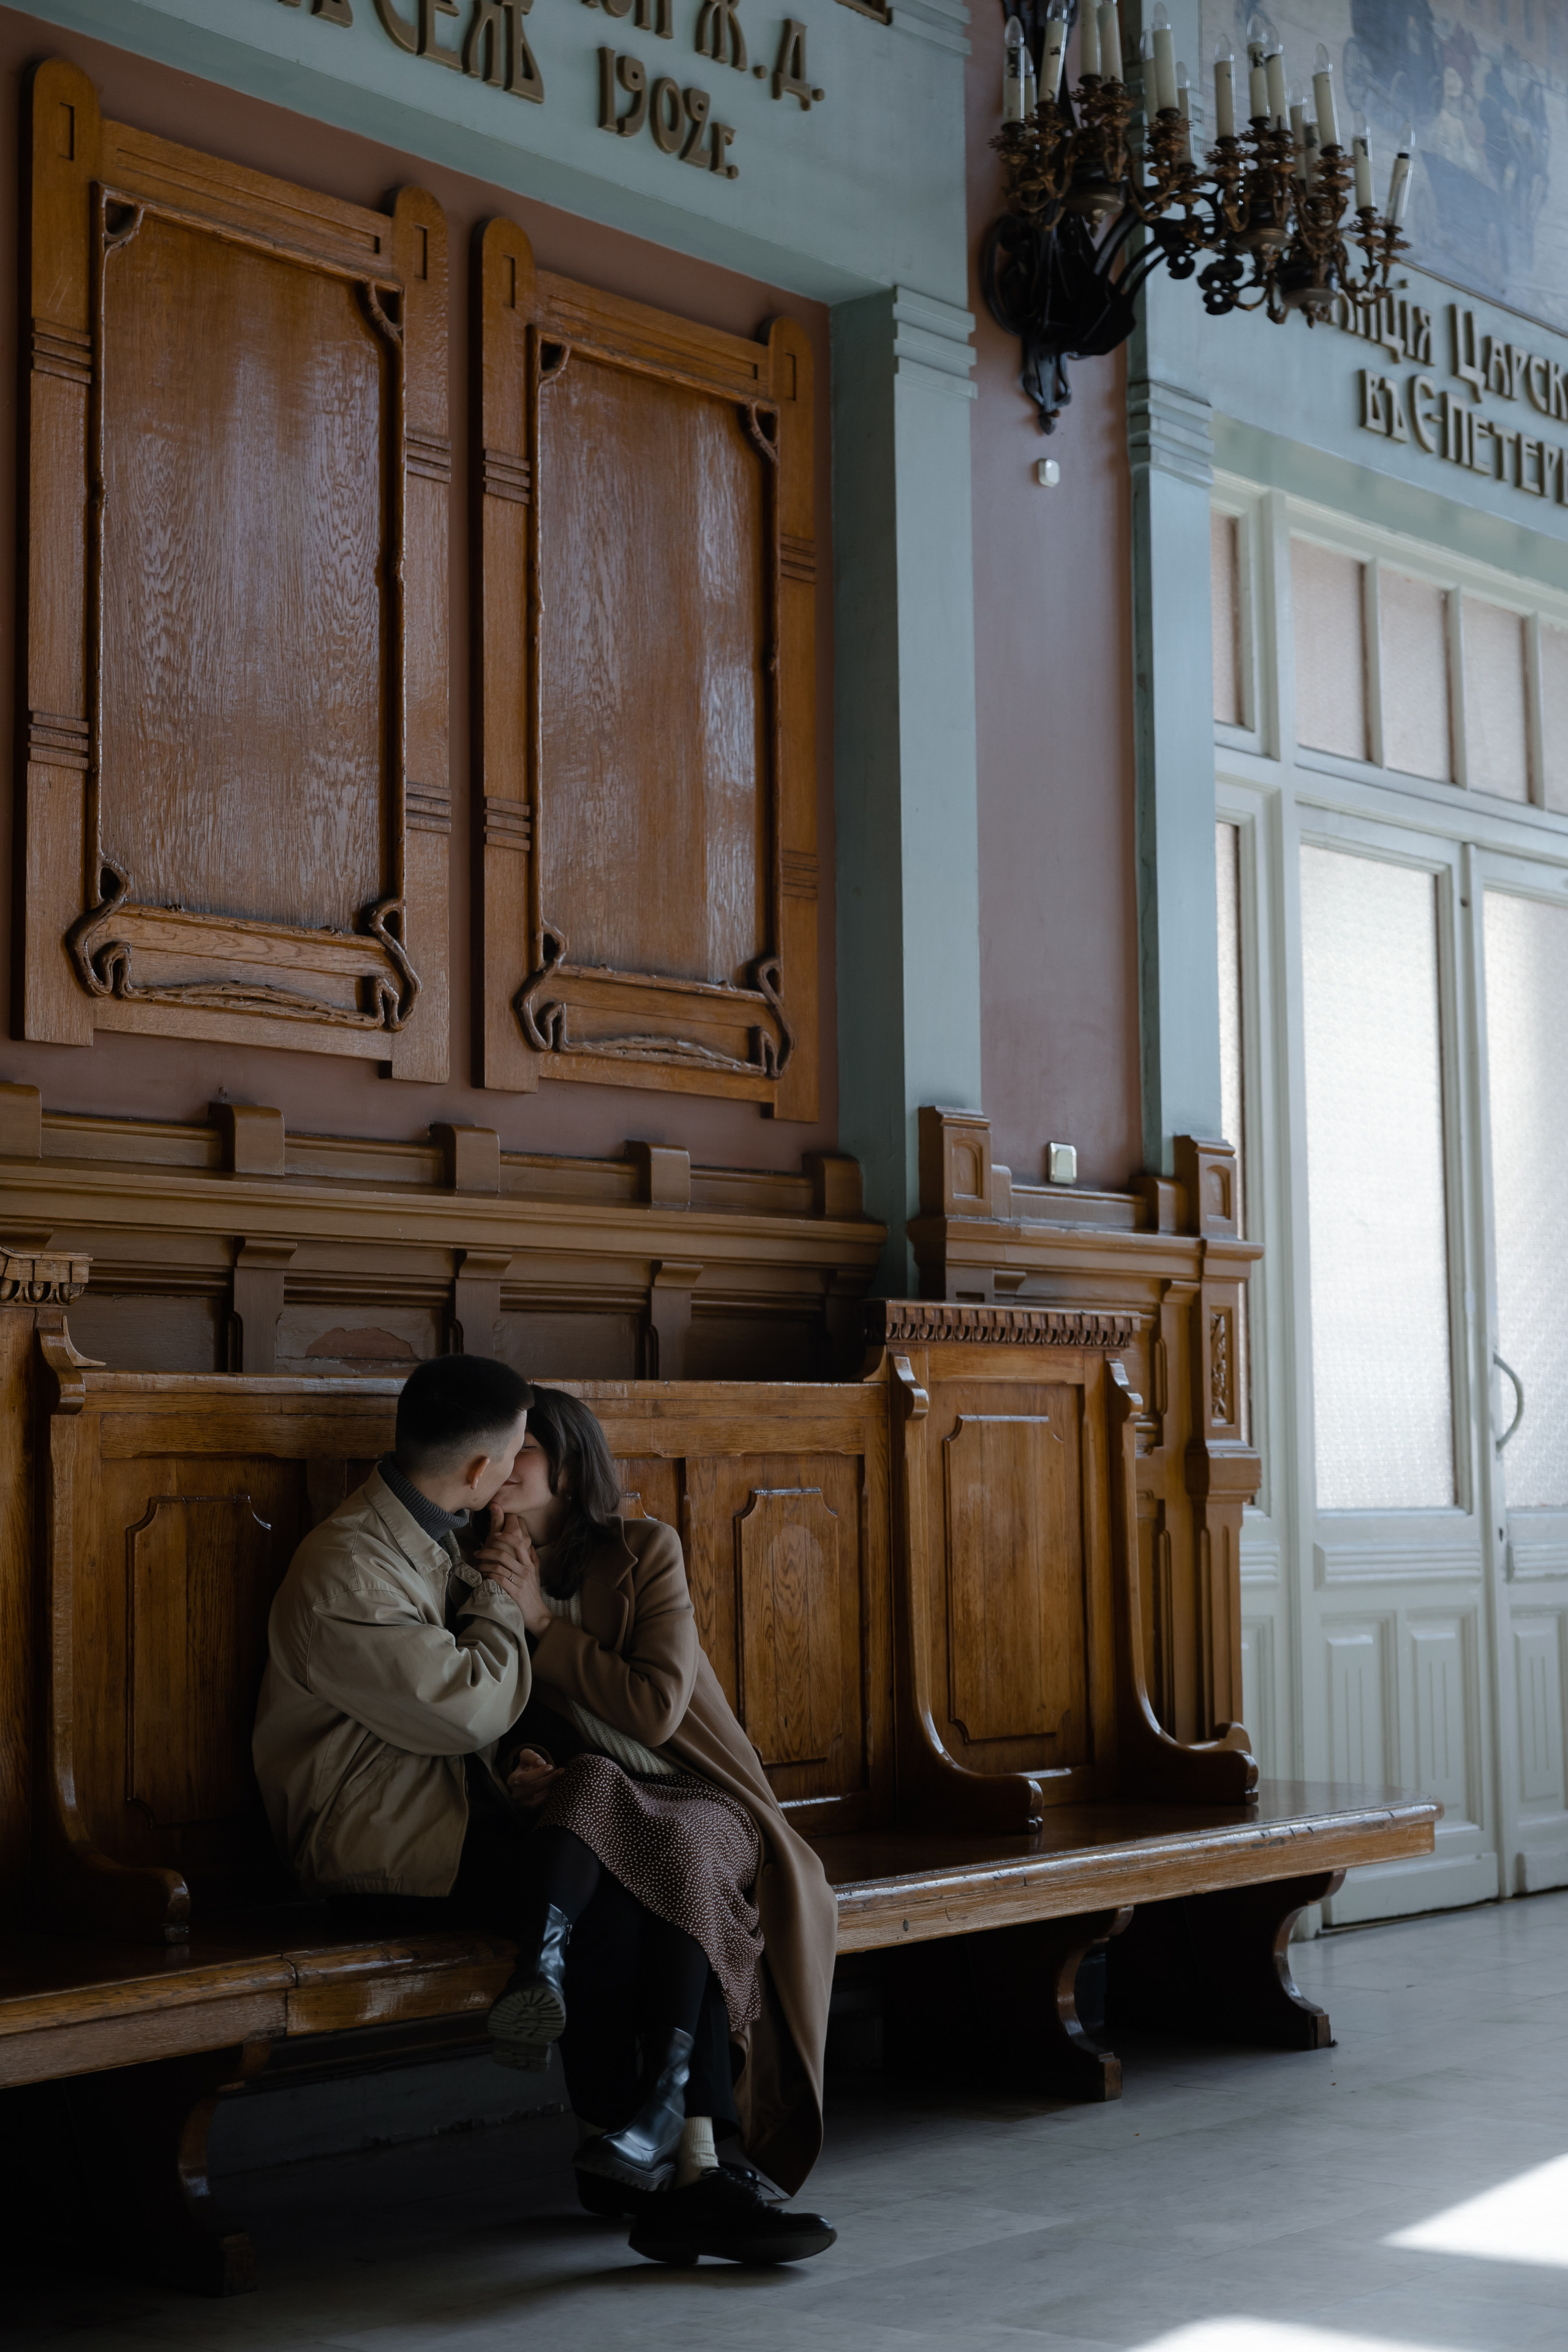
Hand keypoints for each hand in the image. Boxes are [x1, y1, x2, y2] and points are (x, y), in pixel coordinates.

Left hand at [473, 1510, 550, 1637]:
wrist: (537, 1614)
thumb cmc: (534, 1594)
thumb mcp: (536, 1575)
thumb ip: (534, 1559)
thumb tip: (530, 1545)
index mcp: (529, 1565)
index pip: (520, 1544)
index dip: (507, 1537)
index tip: (496, 1534)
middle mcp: (525, 1571)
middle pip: (505, 1555)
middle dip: (487, 1551)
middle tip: (477, 1552)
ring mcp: (520, 1582)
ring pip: (499, 1567)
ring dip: (484, 1565)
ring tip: (477, 1566)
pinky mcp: (514, 1592)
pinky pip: (499, 1579)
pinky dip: (489, 1576)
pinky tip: (483, 1576)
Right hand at [505, 1746, 563, 1809]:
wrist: (524, 1781)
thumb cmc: (526, 1766)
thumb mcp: (525, 1756)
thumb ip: (531, 1756)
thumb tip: (541, 1763)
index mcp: (512, 1780)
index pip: (523, 1779)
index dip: (538, 1773)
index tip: (550, 1767)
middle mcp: (516, 1794)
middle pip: (532, 1789)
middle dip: (548, 1780)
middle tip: (561, 1772)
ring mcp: (523, 1804)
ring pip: (536, 1801)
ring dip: (551, 1790)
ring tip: (560, 1780)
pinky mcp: (531, 1809)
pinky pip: (540, 1806)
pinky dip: (549, 1798)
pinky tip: (556, 1789)